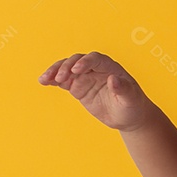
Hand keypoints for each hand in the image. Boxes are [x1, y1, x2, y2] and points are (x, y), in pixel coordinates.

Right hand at [39, 51, 156, 131]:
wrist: (128, 117)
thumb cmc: (133, 105)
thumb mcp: (131, 99)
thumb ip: (123, 89)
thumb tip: (114, 80)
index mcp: (110, 67)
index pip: (95, 59)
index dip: (85, 62)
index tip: (76, 71)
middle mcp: (95, 69)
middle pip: (77, 61)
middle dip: (67, 67)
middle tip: (59, 78)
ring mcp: (85, 77)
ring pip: (66, 69)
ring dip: (55, 72)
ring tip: (44, 79)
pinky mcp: (77, 87)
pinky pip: (63, 81)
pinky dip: (52, 80)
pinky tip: (43, 81)